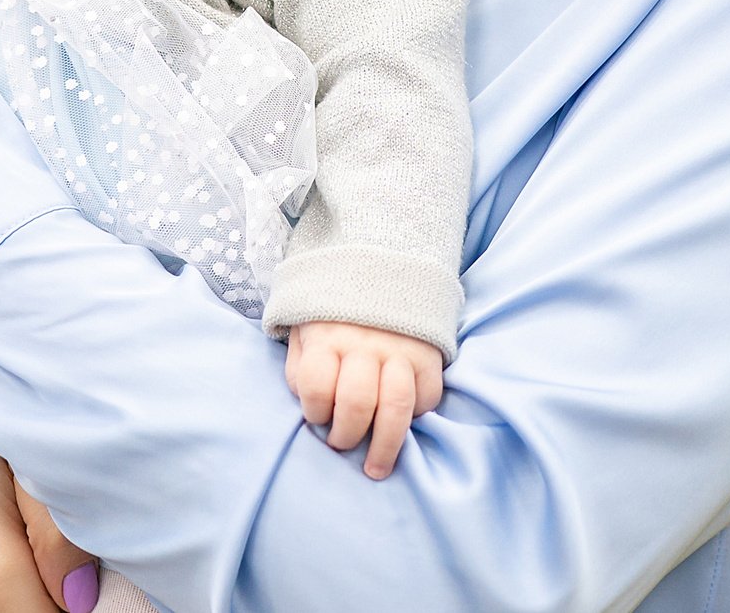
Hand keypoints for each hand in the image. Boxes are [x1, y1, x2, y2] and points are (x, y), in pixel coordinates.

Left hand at [286, 321, 446, 478]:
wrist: (382, 263)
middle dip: (346, 437)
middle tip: (341, 444)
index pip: (316, 386)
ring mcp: (400, 348)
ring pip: (396, 408)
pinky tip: (403, 420)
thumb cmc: (334, 310)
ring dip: (385, 446)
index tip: (317, 416)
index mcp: (326, 335)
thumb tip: (308, 404)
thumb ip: (300, 364)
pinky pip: (428, 395)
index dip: (313, 411)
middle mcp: (364, 343)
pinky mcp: (428, 353)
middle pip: (357, 404)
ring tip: (376, 466)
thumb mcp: (304, 326)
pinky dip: (418, 415)